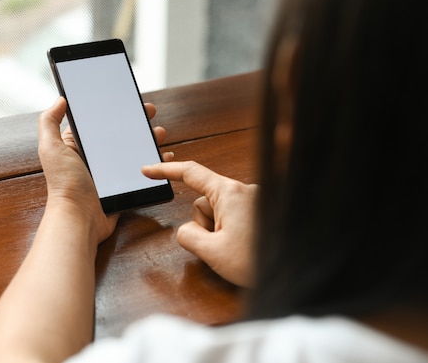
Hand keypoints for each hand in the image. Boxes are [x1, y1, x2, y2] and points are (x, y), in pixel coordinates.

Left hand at [38, 97, 169, 243]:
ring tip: (160, 133)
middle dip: (137, 123)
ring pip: (134, 151)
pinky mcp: (124, 187)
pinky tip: (164, 156)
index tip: (129, 100)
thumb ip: (49, 122)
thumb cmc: (64, 184)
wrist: (80, 218)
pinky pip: (143, 172)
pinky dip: (155, 164)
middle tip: (150, 112)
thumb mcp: (51, 148)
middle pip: (121, 135)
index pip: (100, 123)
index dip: (114, 110)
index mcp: (80, 146)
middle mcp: (96, 158)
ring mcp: (112, 173)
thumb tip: (60, 100)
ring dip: (148, 140)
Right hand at [141, 161, 256, 286]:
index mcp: (230, 193)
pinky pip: (234, 218)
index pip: (191, 173)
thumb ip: (188, 236)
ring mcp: (255, 201)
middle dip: (203, 225)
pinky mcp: (262, 211)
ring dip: (219, 232)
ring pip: (219, 213)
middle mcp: (244, 191)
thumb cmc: (261, 261)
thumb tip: (186, 231)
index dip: (165, 171)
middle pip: (204, 202)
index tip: (148, 170)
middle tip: (220, 247)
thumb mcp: (212, 252)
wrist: (296, 273)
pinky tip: (245, 248)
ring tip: (237, 250)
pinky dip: (232, 233)